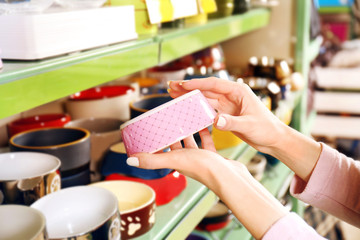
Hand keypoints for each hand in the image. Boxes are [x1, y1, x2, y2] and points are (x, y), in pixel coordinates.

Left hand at [127, 128, 230, 187]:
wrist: (227, 176)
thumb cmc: (201, 168)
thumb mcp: (174, 160)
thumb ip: (152, 161)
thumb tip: (129, 162)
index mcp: (175, 162)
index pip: (161, 150)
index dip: (155, 140)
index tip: (152, 128)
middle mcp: (186, 161)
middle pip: (174, 145)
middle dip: (170, 133)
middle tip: (168, 118)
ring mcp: (199, 159)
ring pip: (190, 143)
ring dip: (187, 132)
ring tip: (183, 118)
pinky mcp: (212, 156)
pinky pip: (206, 142)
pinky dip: (203, 133)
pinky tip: (202, 122)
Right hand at [168, 77, 321, 181]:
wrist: (274, 139)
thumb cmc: (266, 129)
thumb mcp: (249, 126)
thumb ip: (232, 123)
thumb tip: (214, 121)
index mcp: (238, 91)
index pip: (214, 84)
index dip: (197, 84)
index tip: (182, 84)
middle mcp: (231, 95)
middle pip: (206, 89)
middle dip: (188, 88)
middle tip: (171, 87)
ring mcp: (228, 104)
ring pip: (205, 98)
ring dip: (190, 97)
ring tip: (174, 94)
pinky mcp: (226, 114)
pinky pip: (208, 109)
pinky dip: (196, 108)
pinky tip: (186, 108)